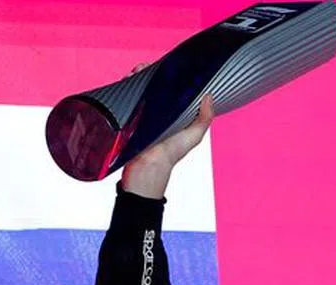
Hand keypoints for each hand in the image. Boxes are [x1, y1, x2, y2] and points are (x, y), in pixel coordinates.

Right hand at [120, 63, 215, 198]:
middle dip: (151, 74)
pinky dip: (126, 87)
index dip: (171, 77)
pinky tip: (128, 79)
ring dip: (137, 78)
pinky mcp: (129, 117)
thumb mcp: (194, 136)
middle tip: (149, 66)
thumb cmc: (171, 154)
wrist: (147, 168)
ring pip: (139, 90)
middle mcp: (159, 112)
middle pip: (154, 87)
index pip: (173, 90)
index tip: (170, 66)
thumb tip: (209, 96)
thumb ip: (204, 118)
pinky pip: (126, 98)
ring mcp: (143, 114)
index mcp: (174, 114)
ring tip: (138, 71)